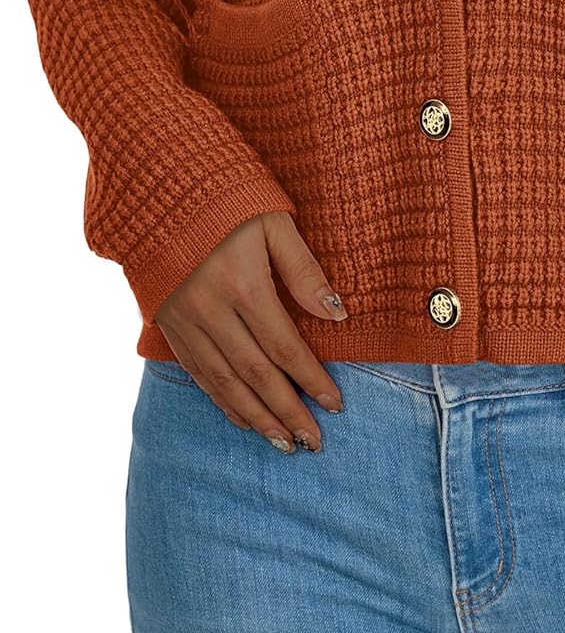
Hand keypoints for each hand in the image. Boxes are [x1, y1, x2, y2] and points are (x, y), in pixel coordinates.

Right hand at [153, 211, 348, 452]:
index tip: (335, 404)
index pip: (284, 347)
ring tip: (284, 444)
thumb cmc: (228, 200)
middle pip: (256, 375)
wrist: (161, 187)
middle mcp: (211, 312)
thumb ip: (304, 270)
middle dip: (288, 412)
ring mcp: (185, 322)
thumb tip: (337, 315)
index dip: (311, 379)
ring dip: (256, 418)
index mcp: (243, 286)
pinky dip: (222, 401)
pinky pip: (198, 373)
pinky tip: (243, 419)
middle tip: (314, 442)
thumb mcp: (274, 223)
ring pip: (224, 383)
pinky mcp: (168, 325)